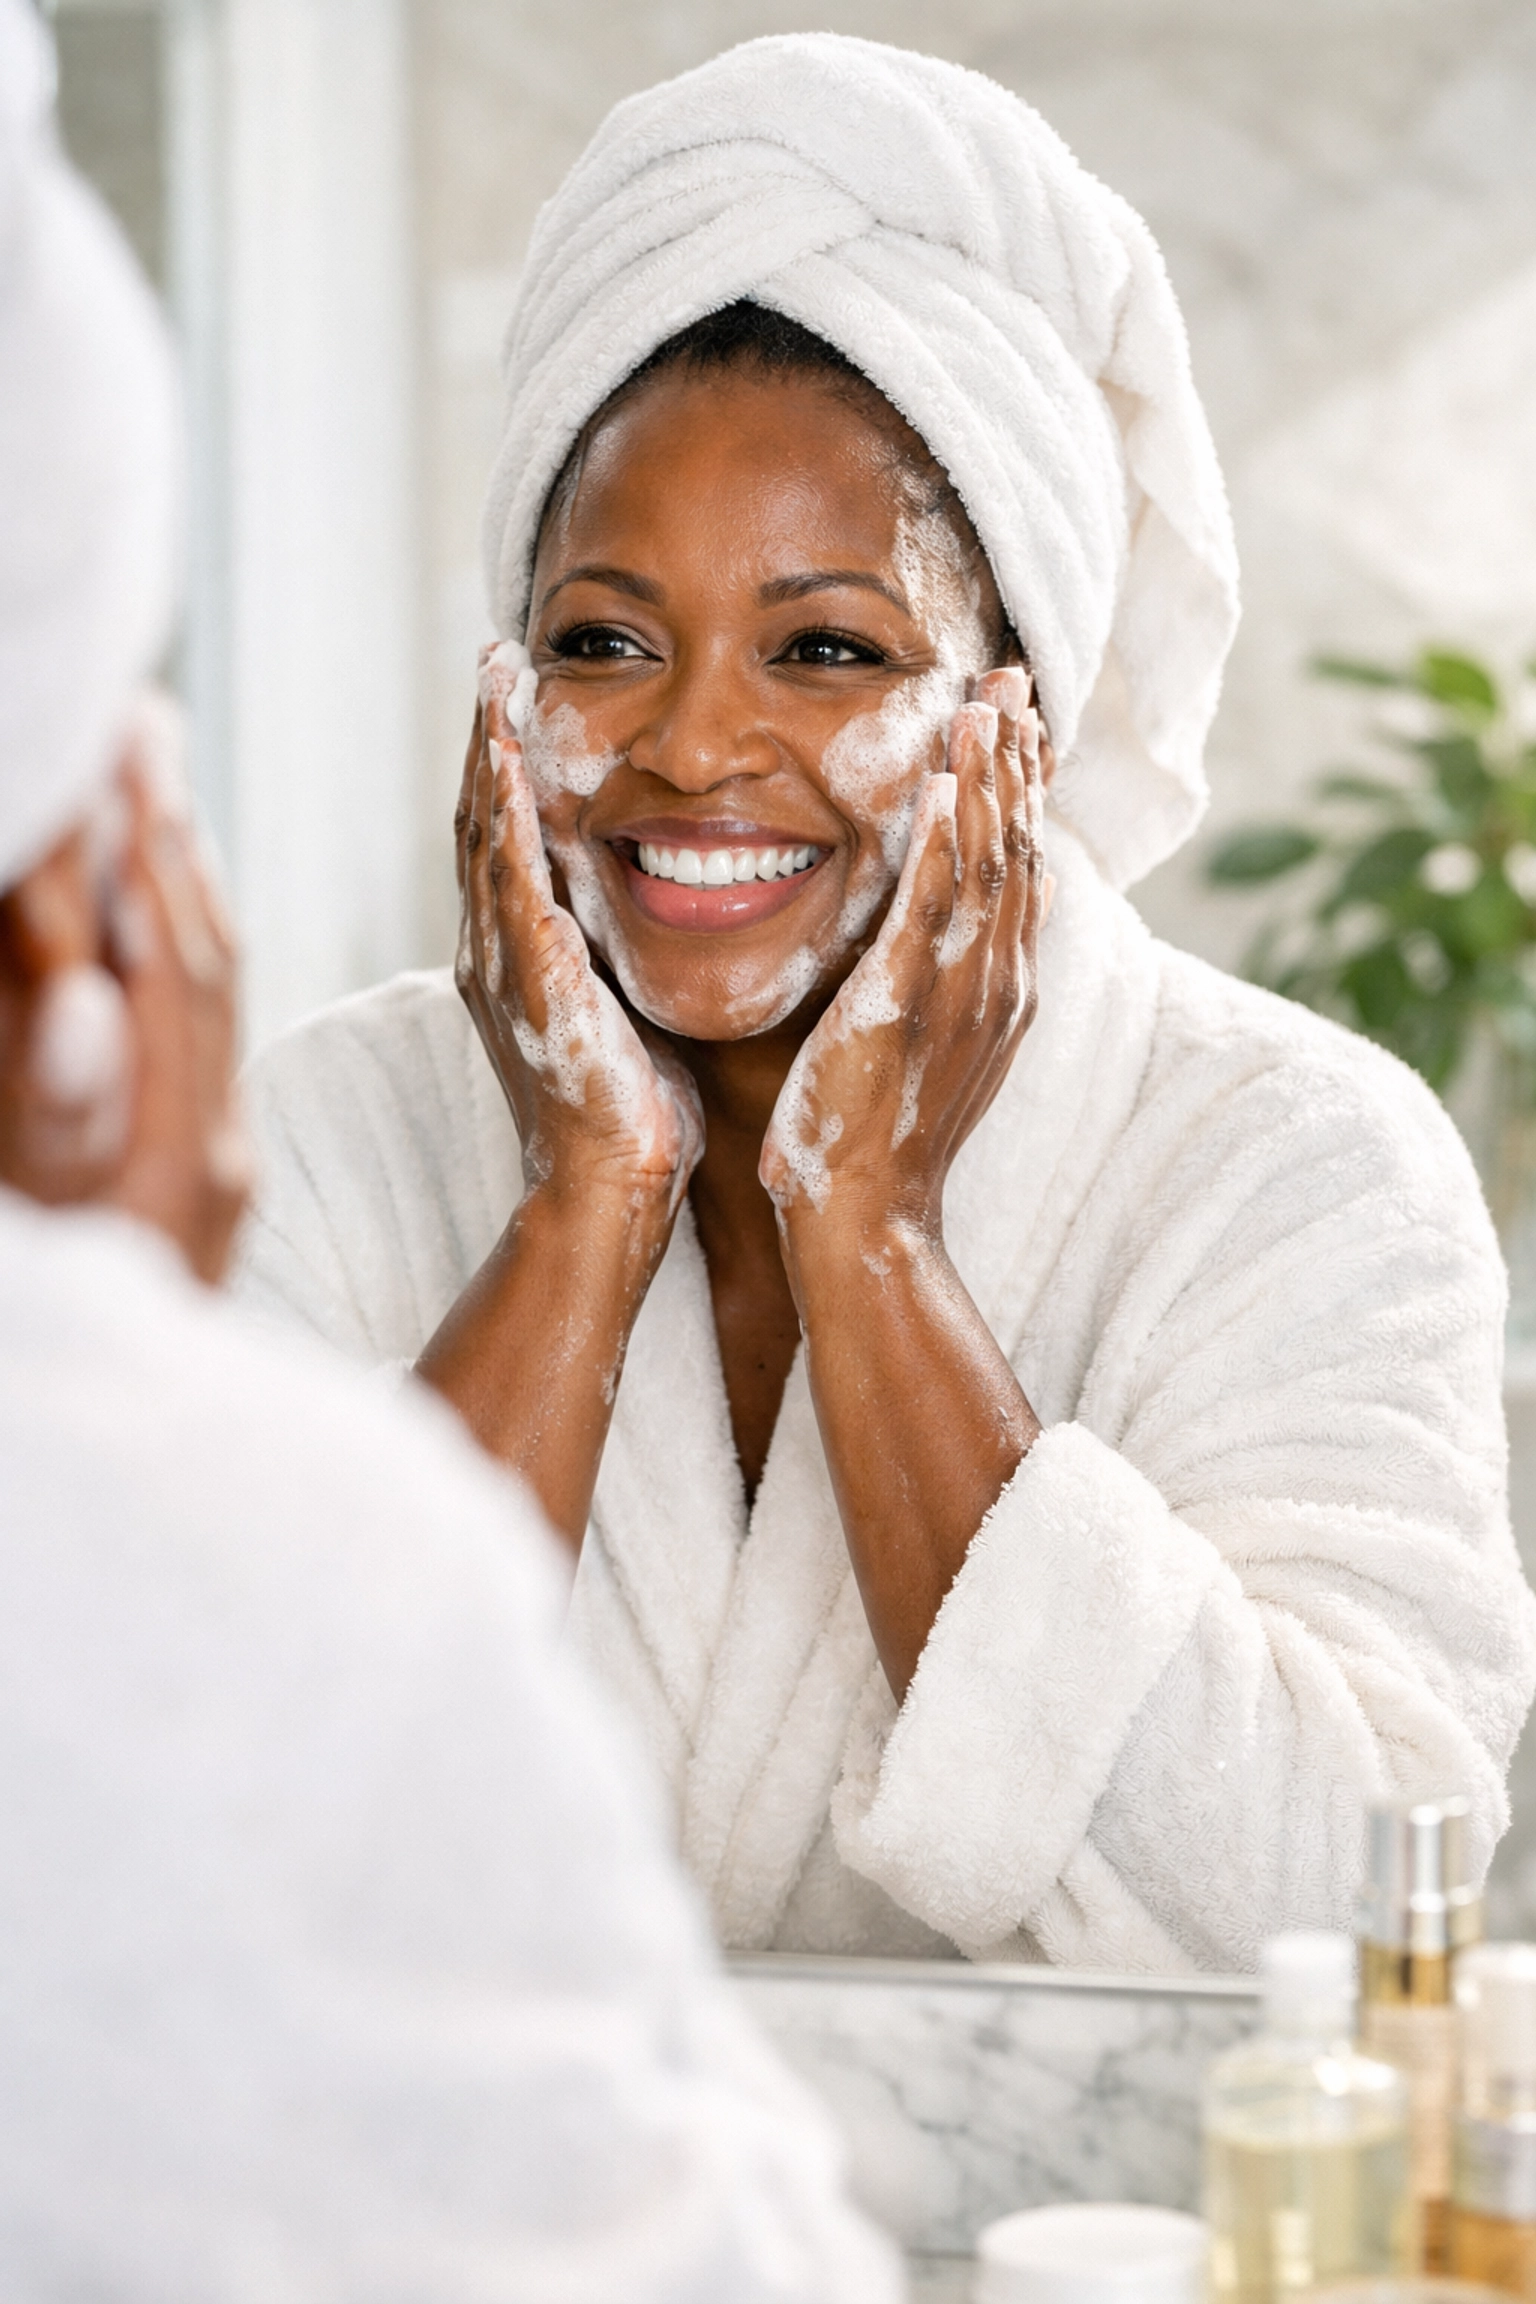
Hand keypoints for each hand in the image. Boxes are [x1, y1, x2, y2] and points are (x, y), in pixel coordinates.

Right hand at [0, 698, 250, 1283]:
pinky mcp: (198, 1185)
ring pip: (207, 1004)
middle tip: (142, 724)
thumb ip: (55, 1124)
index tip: (122, 742)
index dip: (135, 857)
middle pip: (199, 971)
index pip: (161, 974)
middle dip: (164, 843)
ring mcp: (209, 1171)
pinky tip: (156, 918)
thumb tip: (88, 1004)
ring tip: (152, 789)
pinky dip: (177, 962)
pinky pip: (201, 1048)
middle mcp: (206, 1155)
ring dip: (177, 889)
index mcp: (167, 1157)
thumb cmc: (71, 1326)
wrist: (150, 1466)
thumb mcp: (41, 1222)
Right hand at [457, 648, 702, 1218]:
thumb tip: (668, 902)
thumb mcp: (626, 1010)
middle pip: (481, 818)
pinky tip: (510, 763)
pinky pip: (509, 883)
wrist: (613, 1192)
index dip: (508, 763)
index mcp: (520, 956)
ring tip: (494, 677)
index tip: (520, 692)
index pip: (508, 837)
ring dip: (487, 752)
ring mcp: (504, 967)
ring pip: (484, 835)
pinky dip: (505, 815)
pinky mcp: (531, 986)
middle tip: (495, 654)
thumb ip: (621, 955)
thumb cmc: (636, 1111)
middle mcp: (496, 952)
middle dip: (486, 735)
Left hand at [761, 666, 1045, 1248]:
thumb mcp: (947, 1043)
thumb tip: (1026, 896)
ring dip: (988, 775)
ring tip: (986, 699)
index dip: (1024, 791)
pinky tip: (946, 774)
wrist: (866, 1218)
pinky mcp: (907, 1000)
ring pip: (988, 861)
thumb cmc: (885, 1137)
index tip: (1021, 724)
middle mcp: (997, 982)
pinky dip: (945, 833)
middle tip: (1015, 679)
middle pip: (1018, 847)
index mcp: (1003, 988)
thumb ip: (978, 969)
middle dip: (1018, 760)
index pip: (1023, 867)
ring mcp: (960, 991)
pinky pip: (933, 900)